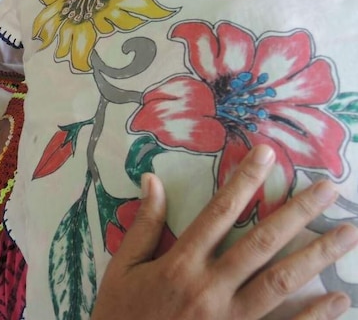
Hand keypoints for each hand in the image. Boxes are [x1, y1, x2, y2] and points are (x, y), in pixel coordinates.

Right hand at [92, 145, 357, 319]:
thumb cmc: (122, 314)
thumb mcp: (123, 268)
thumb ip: (143, 225)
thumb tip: (153, 179)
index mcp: (179, 264)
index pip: (218, 212)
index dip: (244, 181)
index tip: (266, 154)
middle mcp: (209, 287)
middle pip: (261, 243)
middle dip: (297, 213)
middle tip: (328, 189)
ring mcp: (229, 319)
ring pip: (281, 281)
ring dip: (317, 256)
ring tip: (348, 234)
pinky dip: (314, 315)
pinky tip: (338, 298)